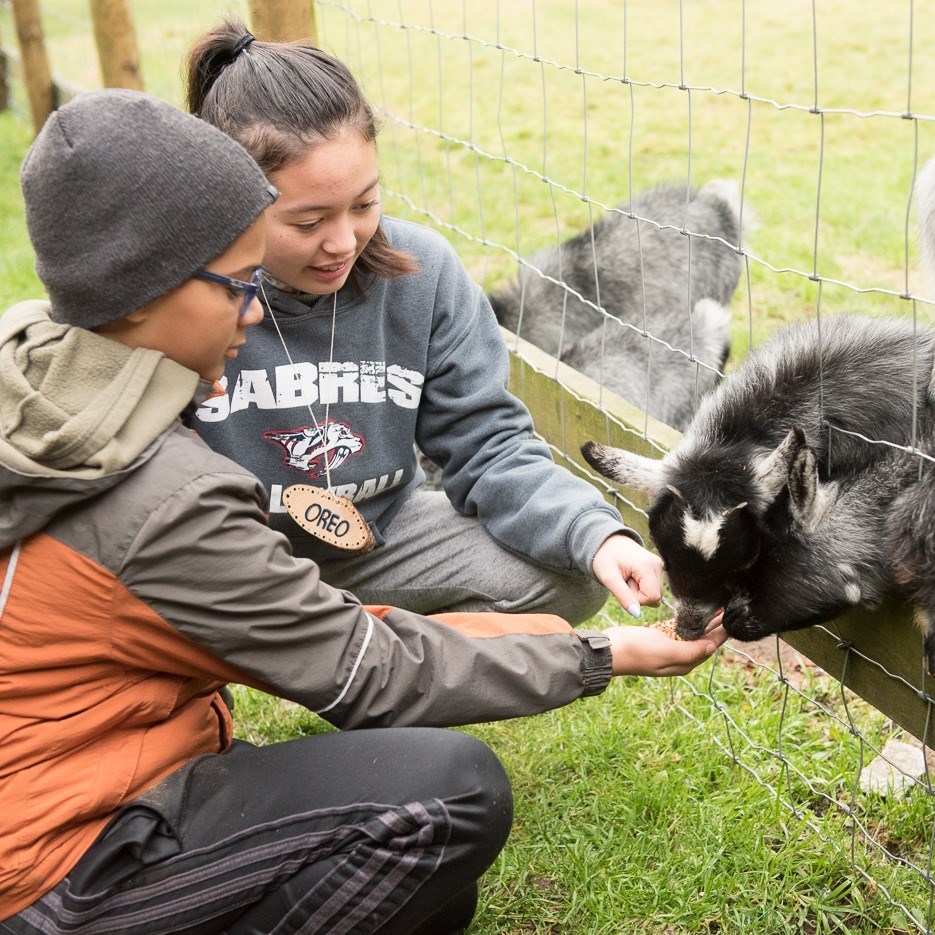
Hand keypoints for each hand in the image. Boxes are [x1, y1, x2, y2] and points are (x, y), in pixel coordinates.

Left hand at [592, 534, 663, 617]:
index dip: (637, 599)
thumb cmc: (605, 558)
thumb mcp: (609, 579)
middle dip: (638, 596)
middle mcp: (658, 565)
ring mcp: (659, 565)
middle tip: (624, 582)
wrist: (607, 542)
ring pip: (655, 594)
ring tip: (627, 578)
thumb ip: (623, 597)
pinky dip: (642, 587)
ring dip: (640, 592)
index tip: (623, 588)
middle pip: (655, 597)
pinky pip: (654, 587)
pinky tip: (632, 576)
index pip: (652, 598)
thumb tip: (636, 614)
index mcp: (647, 566)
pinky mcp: (658, 567)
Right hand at [605, 615, 726, 676]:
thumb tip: (713, 647)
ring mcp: (668, 647)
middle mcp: (679, 656)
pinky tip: (693, 612)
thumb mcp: (666, 651)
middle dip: (716, 625)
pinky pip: (678, 629)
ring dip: (704, 621)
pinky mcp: (658, 638)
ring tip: (715, 606)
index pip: (710, 646)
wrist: (610, 650)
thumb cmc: (635, 651)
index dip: (722, 633)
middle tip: (728, 608)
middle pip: (704, 639)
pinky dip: (688, 620)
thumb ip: (691, 651)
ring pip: (693, 633)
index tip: (733, 619)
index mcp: (684, 662)